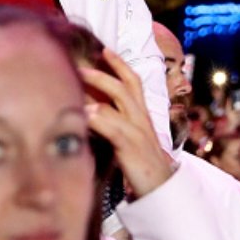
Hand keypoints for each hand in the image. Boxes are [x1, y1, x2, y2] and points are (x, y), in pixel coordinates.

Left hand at [80, 48, 174, 198]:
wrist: (162, 191)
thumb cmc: (141, 164)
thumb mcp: (130, 138)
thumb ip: (114, 123)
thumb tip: (89, 109)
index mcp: (142, 115)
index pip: (133, 81)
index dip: (120, 64)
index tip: (105, 48)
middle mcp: (141, 119)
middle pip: (124, 86)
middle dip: (102, 72)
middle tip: (81, 64)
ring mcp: (138, 132)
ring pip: (119, 101)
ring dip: (97, 89)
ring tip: (77, 80)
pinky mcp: (131, 148)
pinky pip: (113, 128)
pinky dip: (98, 118)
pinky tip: (84, 114)